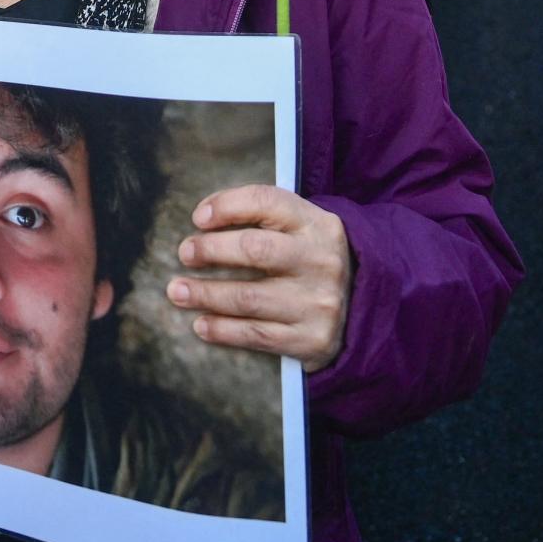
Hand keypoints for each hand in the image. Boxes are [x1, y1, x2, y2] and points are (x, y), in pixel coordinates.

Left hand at [167, 185, 353, 370]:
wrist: (364, 309)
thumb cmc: (311, 260)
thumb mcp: (302, 228)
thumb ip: (263, 216)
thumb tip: (204, 218)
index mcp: (318, 224)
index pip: (266, 202)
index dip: (227, 206)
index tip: (198, 218)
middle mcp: (321, 261)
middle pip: (254, 250)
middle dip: (212, 250)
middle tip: (185, 253)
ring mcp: (318, 303)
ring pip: (249, 297)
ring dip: (206, 294)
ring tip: (177, 291)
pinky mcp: (311, 339)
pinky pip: (257, 335)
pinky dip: (223, 330)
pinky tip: (201, 325)